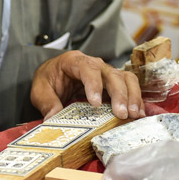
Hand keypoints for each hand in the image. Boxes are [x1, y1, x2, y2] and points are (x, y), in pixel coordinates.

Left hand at [30, 50, 144, 120]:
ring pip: (125, 78)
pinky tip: (138, 114)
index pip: (87, 68)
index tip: (95, 103)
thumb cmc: (49, 80)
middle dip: (119, 94)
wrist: (54, 76)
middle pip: (111, 74)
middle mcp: (94, 64)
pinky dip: (135, 99)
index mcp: (73, 61)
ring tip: (133, 114)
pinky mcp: (114, 83)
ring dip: (131, 96)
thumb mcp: (40, 90)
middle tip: (121, 114)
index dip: (93, 84)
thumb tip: (53, 118)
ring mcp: (106, 72)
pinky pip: (129, 86)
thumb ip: (47, 103)